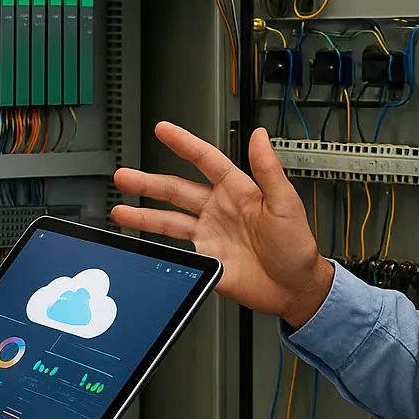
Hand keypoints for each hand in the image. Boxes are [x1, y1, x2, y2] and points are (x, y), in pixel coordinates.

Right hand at [111, 121, 334, 326]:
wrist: (296, 288)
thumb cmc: (298, 246)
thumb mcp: (286, 204)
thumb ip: (268, 170)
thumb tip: (260, 135)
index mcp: (237, 191)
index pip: (205, 160)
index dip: (183, 143)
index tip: (163, 130)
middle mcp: (218, 210)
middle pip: (176, 190)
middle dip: (148, 182)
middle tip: (124, 175)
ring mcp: (210, 235)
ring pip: (168, 220)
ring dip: (143, 214)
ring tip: (120, 208)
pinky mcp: (207, 260)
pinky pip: (176, 251)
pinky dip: (156, 247)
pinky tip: (141, 242)